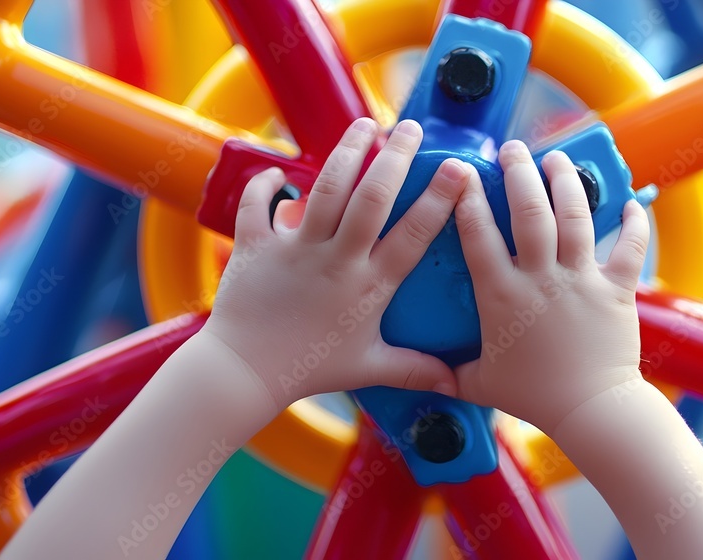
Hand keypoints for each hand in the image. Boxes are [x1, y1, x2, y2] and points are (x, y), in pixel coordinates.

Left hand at [204, 118, 469, 409]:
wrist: (245, 373)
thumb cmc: (309, 370)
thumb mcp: (368, 367)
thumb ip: (413, 368)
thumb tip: (454, 383)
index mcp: (369, 286)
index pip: (412, 236)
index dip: (438, 200)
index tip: (457, 170)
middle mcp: (336, 260)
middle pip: (371, 198)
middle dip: (394, 157)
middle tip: (409, 127)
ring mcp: (295, 250)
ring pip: (325, 188)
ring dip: (346, 152)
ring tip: (363, 124)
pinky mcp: (256, 245)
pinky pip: (258, 204)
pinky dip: (265, 184)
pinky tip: (278, 172)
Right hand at [454, 140, 649, 432]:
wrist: (589, 409)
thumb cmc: (533, 398)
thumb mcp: (479, 383)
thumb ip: (452, 371)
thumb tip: (429, 372)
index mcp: (501, 295)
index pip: (478, 235)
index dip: (467, 198)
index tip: (461, 171)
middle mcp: (541, 279)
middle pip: (530, 211)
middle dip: (519, 172)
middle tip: (512, 149)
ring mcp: (580, 280)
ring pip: (574, 216)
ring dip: (565, 181)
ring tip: (557, 158)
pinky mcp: (615, 289)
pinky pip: (628, 248)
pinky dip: (633, 223)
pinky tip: (631, 203)